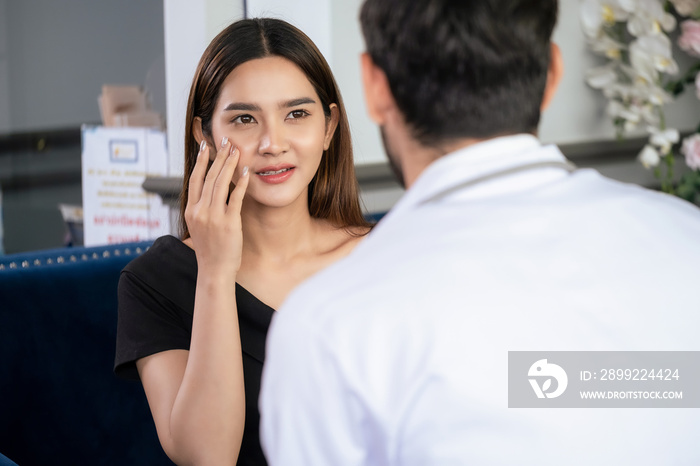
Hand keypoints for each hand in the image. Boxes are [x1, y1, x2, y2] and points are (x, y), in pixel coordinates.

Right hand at [185, 137, 249, 274]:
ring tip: (235, 150)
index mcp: (190, 211)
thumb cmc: (210, 250)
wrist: (214, 270)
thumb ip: (201, 209)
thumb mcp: (199, 227)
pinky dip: (240, 183)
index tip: (205, 146)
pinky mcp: (228, 223)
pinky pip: (235, 197)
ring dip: (229, 164)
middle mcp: (200, 211)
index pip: (194, 179)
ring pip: (220, 183)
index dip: (200, 161)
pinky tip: (246, 171)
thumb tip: (207, 193)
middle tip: (226, 141)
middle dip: (218, 156)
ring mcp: (213, 216)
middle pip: (209, 177)